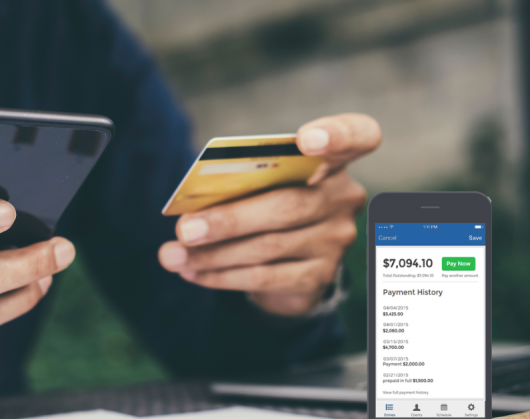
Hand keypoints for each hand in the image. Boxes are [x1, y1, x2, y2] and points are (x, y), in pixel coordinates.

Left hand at [158, 113, 380, 315]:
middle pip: (286, 207)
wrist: (288, 262)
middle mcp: (343, 199)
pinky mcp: (319, 277)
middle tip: (184, 229)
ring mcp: (335, 241)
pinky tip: (192, 273)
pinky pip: (264, 278)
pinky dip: (220, 276)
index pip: (357, 136)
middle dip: (228, 220)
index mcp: (333, 160)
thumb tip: (191, 212)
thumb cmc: (266, 203)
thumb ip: (239, 184)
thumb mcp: (259, 184)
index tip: (307, 139)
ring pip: (267, 248)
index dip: (336, 135)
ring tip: (173, 255)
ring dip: (212, 254)